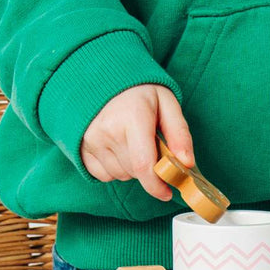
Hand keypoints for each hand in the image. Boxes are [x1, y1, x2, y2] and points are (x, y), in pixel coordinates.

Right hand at [80, 84, 195, 201]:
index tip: (167, 192)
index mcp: (133, 117)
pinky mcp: (81, 148)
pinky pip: (103, 175)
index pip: (144, 165)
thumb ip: (179, 133)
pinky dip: (114, 168)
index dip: (157, 185)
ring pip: (120, 175)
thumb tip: (187, 164)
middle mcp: (108, 130)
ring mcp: (91, 140)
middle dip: (148, 168)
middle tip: (150, 146)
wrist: (102, 77)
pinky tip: (117, 147)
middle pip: (134, 172)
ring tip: (132, 142)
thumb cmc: (138, 91)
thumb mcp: (166, 102)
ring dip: (131, 168)